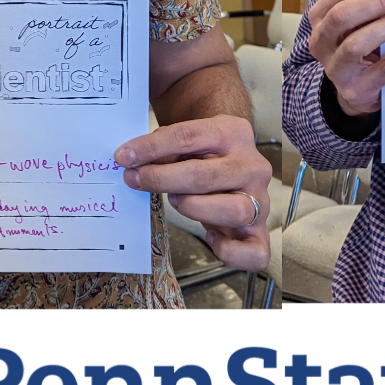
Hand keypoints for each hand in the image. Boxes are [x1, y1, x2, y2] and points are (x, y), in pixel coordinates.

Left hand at [122, 114, 270, 271]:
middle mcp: (252, 166)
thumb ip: (164, 148)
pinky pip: (254, 251)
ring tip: (177, 201)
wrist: (235, 159)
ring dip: (194, 208)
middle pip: (205, 176)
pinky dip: (229, 251)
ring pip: (232, 210)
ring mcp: (260, 199)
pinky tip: (210, 237)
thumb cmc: (204, 152)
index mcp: (233, 133)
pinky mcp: (260, 230)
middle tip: (136, 180)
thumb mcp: (187, 140)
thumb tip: (130, 160)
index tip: (124, 156)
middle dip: (162, 180)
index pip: (188, 137)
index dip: (151, 148)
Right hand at [302, 0, 384, 116]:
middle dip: (376, 3)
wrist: (357, 90)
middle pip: (342, 14)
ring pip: (355, 44)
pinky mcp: (356, 89)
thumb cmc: (361, 47)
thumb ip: (374, 0)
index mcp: (321, 16)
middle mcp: (321, 41)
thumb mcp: (360, 21)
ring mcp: (336, 68)